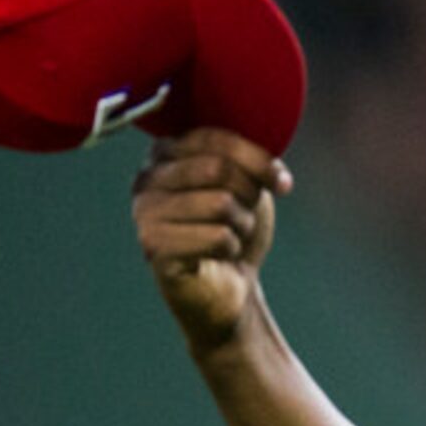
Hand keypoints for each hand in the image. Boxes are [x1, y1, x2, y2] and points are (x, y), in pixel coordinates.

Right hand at [132, 128, 293, 348]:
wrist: (229, 288)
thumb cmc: (235, 230)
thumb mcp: (249, 185)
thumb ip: (253, 162)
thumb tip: (274, 172)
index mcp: (165, 153)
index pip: (214, 137)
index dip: (257, 159)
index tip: (280, 182)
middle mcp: (146, 178)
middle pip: (218, 168)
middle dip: (248, 195)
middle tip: (245, 216)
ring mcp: (145, 213)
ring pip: (220, 203)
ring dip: (241, 225)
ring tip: (229, 236)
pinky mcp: (155, 247)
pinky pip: (217, 238)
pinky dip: (231, 249)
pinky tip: (218, 256)